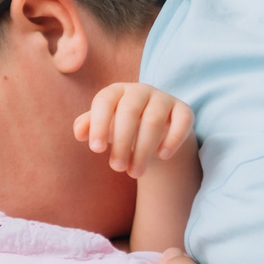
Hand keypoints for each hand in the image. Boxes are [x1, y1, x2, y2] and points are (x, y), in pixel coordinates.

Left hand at [74, 81, 193, 176]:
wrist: (155, 130)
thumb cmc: (121, 126)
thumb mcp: (103, 126)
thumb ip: (88, 126)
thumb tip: (80, 132)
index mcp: (117, 91)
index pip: (104, 101)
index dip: (99, 124)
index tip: (96, 150)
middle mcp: (140, 90)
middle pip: (129, 112)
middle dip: (121, 142)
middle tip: (116, 168)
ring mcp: (164, 99)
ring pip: (153, 120)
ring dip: (143, 149)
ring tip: (135, 173)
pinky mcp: (184, 110)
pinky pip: (182, 121)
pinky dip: (173, 139)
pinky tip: (163, 156)